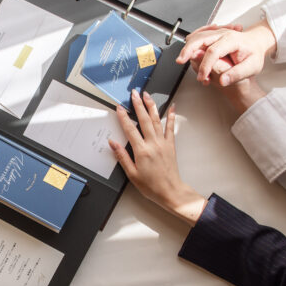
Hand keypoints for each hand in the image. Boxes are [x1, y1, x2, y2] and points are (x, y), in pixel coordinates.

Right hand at [109, 90, 206, 224]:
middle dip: (138, 105)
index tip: (120, 108)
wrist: (171, 192)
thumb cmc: (151, 186)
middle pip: (144, 120)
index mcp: (142, 151)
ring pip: (157, 120)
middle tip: (134, 93)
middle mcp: (153, 144)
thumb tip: (113, 143)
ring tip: (147, 95)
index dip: (124, 117)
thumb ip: (122, 157)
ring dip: (151, 106)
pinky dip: (171, 116)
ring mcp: (163, 143)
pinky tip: (171, 107)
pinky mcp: (170, 145)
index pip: (130, 129)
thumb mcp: (132, 174)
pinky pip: (170, 128)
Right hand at [175, 21, 276, 85]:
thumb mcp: (252, 67)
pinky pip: (197, 35)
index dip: (205, 65)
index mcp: (232, 40)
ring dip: (188, 47)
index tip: (202, 77)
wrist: (257, 43)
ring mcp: (216, 33)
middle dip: (188, 50)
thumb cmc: (255, 54)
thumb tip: (223, 81)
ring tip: (184, 59)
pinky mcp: (212, 35)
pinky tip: (192, 54)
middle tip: (180, 61)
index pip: (213, 51)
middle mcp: (223, 34)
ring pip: (196, 35)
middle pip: (200, 38)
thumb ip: (237, 74)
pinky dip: (191, 43)